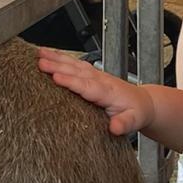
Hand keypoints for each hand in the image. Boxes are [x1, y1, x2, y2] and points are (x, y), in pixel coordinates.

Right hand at [37, 49, 155, 136]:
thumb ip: (124, 124)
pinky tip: (49, 54)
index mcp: (108, 92)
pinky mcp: (92, 73)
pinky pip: (74, 64)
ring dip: (56, 58)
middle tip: (40, 62)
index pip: (87, 86)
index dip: (72, 82)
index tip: (56, 77)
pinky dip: (61, 58)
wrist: (143, 102)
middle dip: (58, 66)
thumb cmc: (136, 112)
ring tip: (39, 54)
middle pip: (77, 71)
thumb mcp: (134, 121)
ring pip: (74, 64)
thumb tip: (115, 128)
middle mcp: (100, 80)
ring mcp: (96, 75)